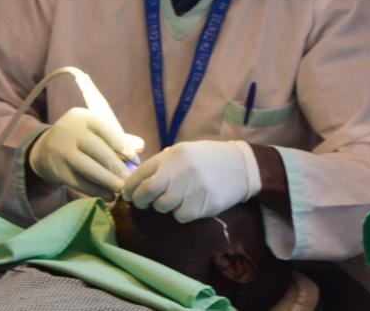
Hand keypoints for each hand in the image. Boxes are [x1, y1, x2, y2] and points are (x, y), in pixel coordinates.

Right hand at [29, 106, 144, 194]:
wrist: (45, 148)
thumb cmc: (80, 137)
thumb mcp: (96, 130)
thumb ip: (119, 137)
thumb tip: (141, 146)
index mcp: (84, 117)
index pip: (108, 131)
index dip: (124, 147)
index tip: (136, 161)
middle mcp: (71, 131)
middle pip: (99, 151)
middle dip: (118, 168)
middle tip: (131, 180)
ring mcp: (62, 151)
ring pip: (89, 169)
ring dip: (108, 181)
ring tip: (122, 189)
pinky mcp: (58, 170)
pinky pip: (79, 183)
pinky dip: (96, 191)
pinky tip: (109, 196)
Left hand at [121, 140, 261, 221]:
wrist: (241, 167)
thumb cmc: (209, 159)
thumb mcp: (186, 152)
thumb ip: (164, 163)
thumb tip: (138, 181)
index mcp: (173, 155)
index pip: (141, 173)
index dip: (130, 187)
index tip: (127, 194)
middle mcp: (179, 170)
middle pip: (147, 193)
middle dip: (141, 200)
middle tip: (143, 203)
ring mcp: (191, 189)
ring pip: (162, 207)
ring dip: (164, 206)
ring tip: (175, 199)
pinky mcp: (201, 205)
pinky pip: (180, 216)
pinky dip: (181, 214)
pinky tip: (190, 204)